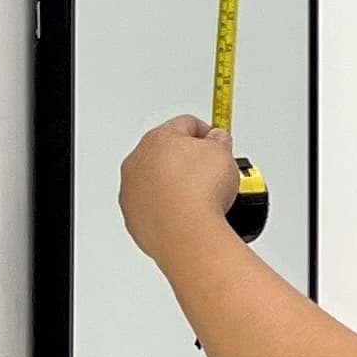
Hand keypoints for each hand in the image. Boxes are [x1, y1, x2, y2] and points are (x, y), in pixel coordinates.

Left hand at [121, 117, 240, 259]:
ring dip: (176, 185)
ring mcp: (132, 190)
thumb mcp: (223, 154)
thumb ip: (218, 141)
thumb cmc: (200, 192)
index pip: (186, 124)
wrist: (187, 232)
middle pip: (166, 152)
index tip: (218, 145)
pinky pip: (153, 207)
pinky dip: (169, 209)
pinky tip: (188, 215)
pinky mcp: (133, 217)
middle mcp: (138, 161)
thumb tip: (216, 140)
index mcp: (158, 138)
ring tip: (201, 199)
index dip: (208, 134)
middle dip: (189, 161)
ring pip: (156, 181)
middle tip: (212, 175)